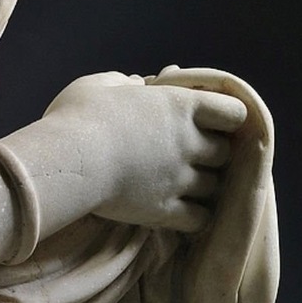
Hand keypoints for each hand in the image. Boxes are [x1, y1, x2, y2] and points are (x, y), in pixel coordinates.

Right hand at [43, 70, 246, 232]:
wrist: (66, 161)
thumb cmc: (78, 117)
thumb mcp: (98, 86)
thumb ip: (123, 83)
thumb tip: (135, 84)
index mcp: (181, 106)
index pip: (235, 112)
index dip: (225, 117)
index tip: (208, 120)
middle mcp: (188, 143)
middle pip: (225, 152)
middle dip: (211, 153)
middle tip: (189, 155)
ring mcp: (179, 179)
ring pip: (214, 187)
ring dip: (203, 185)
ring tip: (180, 184)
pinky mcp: (163, 211)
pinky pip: (199, 219)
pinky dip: (193, 216)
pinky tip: (177, 210)